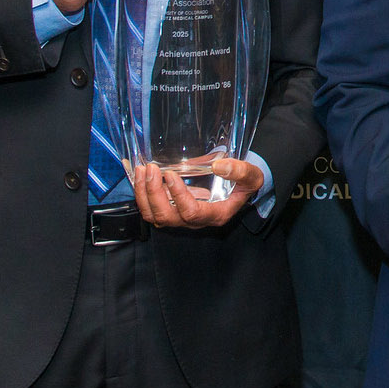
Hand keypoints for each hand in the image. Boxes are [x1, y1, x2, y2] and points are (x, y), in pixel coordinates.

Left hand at [131, 157, 261, 228]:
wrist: (240, 187)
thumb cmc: (245, 183)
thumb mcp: (252, 176)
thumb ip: (241, 172)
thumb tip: (218, 166)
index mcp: (215, 215)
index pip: (191, 213)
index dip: (178, 196)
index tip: (170, 175)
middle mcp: (194, 221)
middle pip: (166, 217)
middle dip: (154, 194)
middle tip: (150, 169)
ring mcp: (180, 217)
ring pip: (154, 215)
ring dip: (144, 194)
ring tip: (141, 169)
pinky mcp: (171, 209)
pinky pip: (150, 207)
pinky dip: (140, 191)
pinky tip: (135, 173)